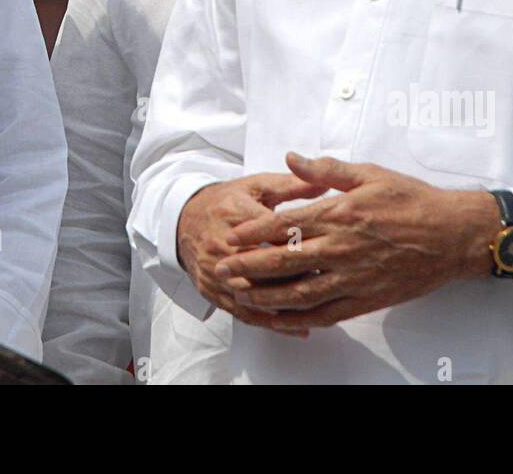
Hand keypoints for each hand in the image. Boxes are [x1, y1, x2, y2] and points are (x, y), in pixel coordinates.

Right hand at [177, 172, 327, 332]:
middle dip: (298, 275)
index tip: (328, 250)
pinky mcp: (210, 290)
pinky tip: (296, 327)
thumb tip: (323, 184)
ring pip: (255, 295)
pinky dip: (272, 322)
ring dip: (287, 303)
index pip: (273, 233)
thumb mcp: (256, 186)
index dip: (302, 244)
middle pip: (265, 268)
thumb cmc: (224, 202)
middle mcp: (221, 244)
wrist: (183, 219)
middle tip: (329, 279)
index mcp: (235, 213)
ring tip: (318, 305)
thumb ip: (291, 185)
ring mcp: (214, 271)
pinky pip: (243, 313)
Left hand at [212, 153, 500, 329]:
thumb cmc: (412, 200)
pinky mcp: (368, 298)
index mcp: (338, 213)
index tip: (232, 237)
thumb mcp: (369, 173)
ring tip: (244, 296)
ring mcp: (354, 276)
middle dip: (249, 267)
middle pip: (284, 260)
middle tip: (223, 268)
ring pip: (301, 291)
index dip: (253, 233)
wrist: (452, 235)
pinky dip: (304, 316)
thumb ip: (326, 168)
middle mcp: (341, 247)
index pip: (284, 224)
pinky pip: (329, 312)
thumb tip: (291, 158)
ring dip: (268, 295)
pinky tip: (287, 317)